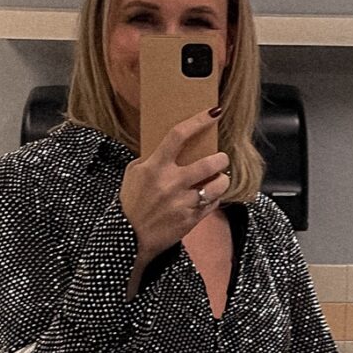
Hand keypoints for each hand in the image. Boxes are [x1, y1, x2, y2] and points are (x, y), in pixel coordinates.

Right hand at [119, 109, 229, 268]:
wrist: (129, 239)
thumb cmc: (130, 203)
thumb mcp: (133, 174)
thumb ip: (150, 159)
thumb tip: (169, 147)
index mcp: (154, 167)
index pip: (178, 136)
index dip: (199, 121)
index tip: (214, 113)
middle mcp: (170, 183)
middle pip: (208, 164)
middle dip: (221, 159)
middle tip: (222, 158)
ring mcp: (182, 203)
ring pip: (216, 187)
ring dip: (222, 181)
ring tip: (220, 179)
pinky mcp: (190, 220)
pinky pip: (212, 205)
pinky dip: (214, 199)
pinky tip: (210, 196)